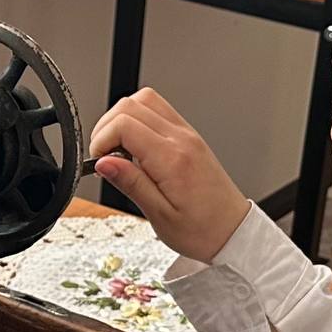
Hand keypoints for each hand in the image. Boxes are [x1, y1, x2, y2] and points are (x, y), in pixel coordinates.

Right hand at [86, 88, 250, 263]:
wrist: (232, 231)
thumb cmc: (202, 230)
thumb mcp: (159, 215)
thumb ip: (130, 183)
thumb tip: (103, 163)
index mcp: (172, 159)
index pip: (124, 125)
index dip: (101, 141)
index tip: (98, 162)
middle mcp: (181, 140)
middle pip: (130, 105)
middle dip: (106, 128)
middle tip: (104, 157)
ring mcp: (187, 134)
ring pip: (144, 100)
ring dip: (122, 119)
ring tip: (118, 150)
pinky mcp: (189, 136)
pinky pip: (158, 110)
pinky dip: (139, 120)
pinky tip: (136, 147)